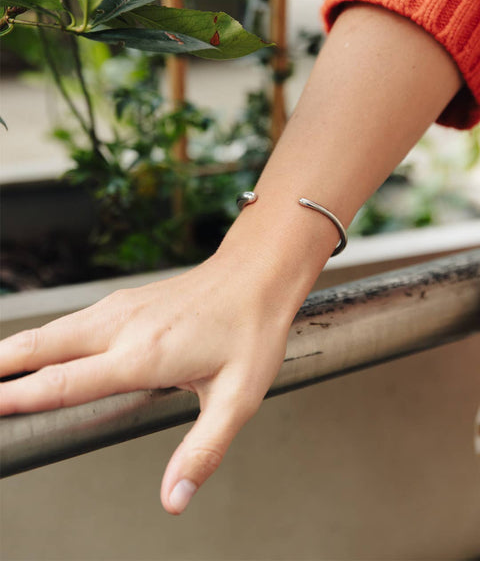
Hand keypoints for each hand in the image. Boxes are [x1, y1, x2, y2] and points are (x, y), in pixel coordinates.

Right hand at [0, 250, 292, 513]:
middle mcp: (124, 327)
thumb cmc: (249, 331)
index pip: (65, 382)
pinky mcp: (127, 301)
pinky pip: (74, 321)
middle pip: (43, 346)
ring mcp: (122, 309)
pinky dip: (45, 338)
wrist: (256, 276)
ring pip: (54, 329)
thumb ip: (202, 450)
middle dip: (1, 365)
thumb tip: (175, 498)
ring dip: (16, 350)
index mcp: (145, 355)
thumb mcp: (237, 398)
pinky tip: (41, 349)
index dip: (20, 397)